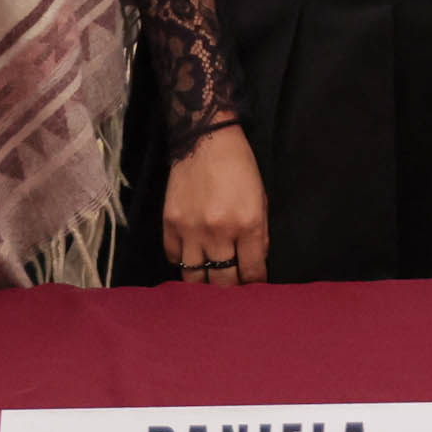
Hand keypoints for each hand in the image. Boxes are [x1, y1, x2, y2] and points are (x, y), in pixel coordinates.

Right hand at [161, 124, 268, 284]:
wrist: (206, 141)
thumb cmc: (240, 169)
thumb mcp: (261, 200)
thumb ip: (259, 236)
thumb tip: (254, 265)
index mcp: (247, 225)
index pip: (252, 272)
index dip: (254, 284)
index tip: (253, 287)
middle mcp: (218, 232)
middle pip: (222, 281)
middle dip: (230, 289)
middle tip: (231, 288)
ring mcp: (190, 230)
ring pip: (194, 277)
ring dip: (204, 283)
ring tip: (209, 281)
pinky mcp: (169, 224)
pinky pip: (174, 258)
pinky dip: (183, 262)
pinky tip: (193, 257)